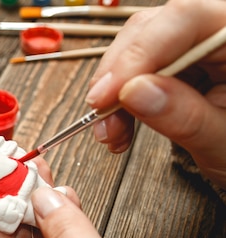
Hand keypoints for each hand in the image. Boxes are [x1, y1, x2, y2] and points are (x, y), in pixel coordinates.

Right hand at [85, 0, 225, 189]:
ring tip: (110, 131)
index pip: (185, 19)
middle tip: (100, 114)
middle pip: (153, 29)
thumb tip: (132, 92)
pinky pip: (136, 68)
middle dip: (119, 74)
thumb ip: (184, 115)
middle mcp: (217, 30)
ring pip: (136, 48)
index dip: (139, 52)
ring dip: (113, 91)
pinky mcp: (178, 60)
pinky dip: (119, 99)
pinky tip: (118, 125)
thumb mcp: (223, 141)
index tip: (108, 93)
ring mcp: (196, 44)